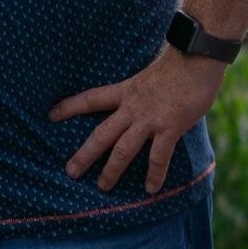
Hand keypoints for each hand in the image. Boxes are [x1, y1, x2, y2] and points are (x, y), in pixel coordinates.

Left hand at [49, 44, 225, 194]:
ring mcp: (150, 119)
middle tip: (70, 172)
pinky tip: (150, 189)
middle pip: (101, 134)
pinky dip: (154, 175)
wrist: (196, 59)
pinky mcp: (170, 128)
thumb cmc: (179, 64)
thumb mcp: (149, 76)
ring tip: (102, 187)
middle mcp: (132, 107)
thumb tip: (145, 103)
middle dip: (84, 154)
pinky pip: (159, 157)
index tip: (50, 115)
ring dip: (112, 170)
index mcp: (125, 90)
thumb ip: (143, 93)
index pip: (90, 98)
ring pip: (123, 149)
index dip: (70, 106)